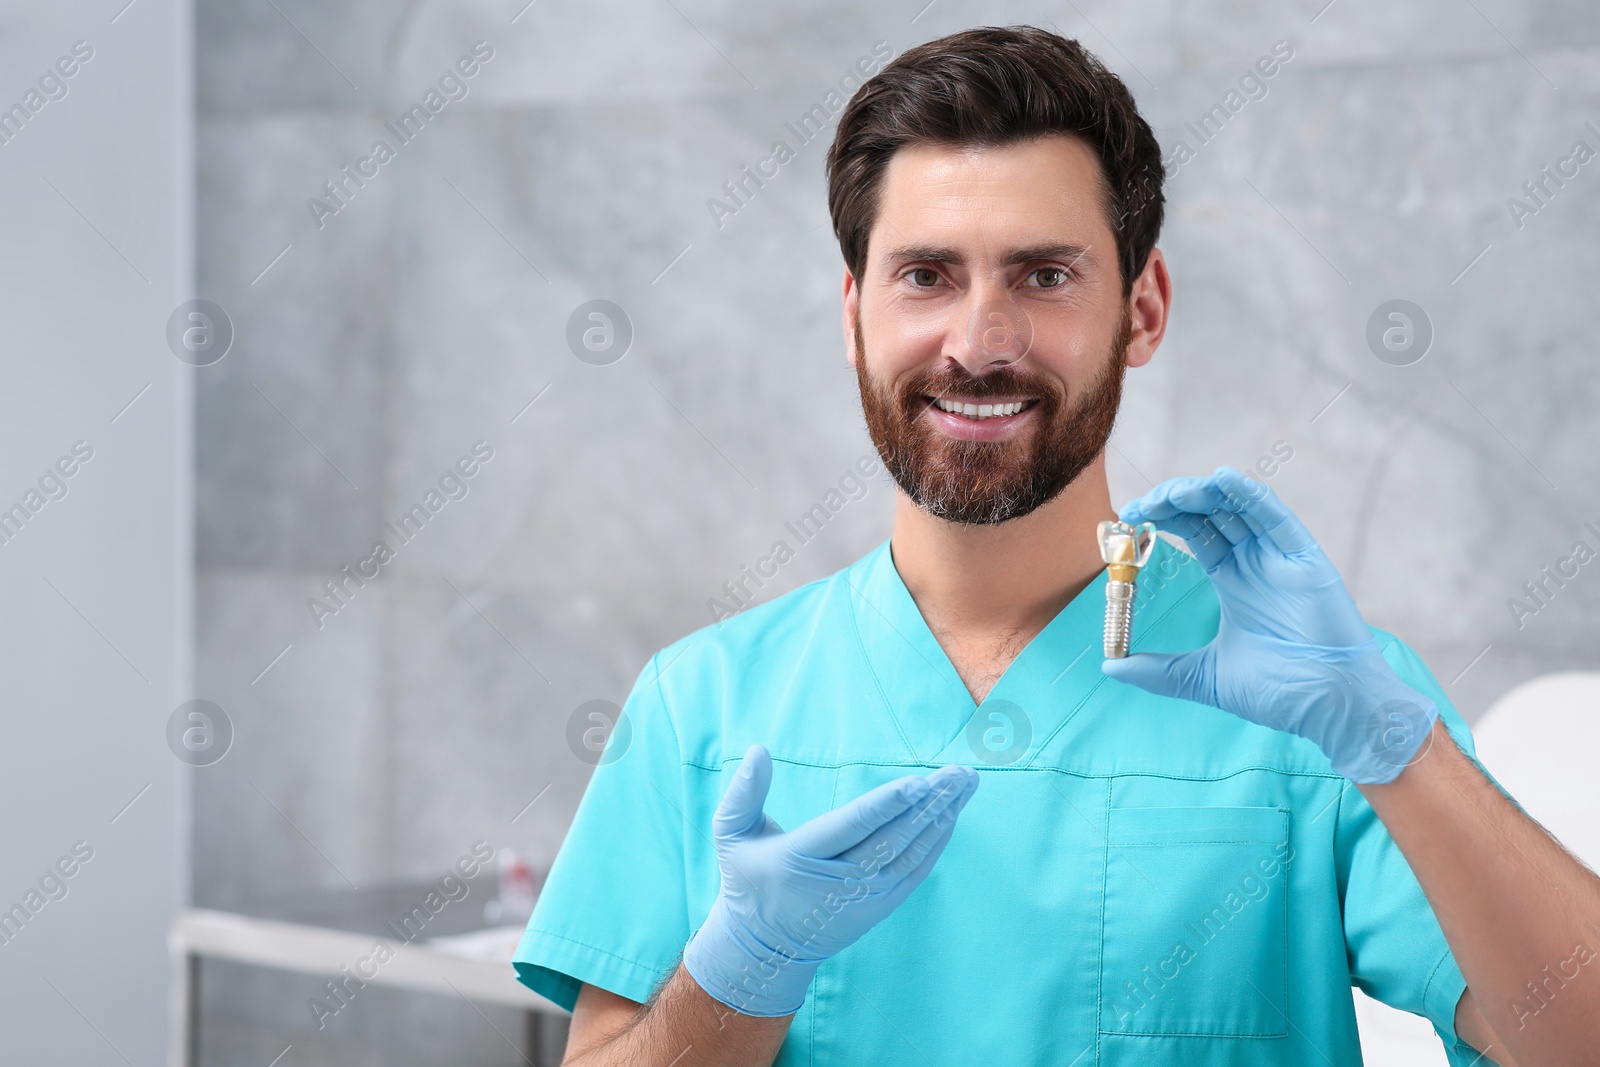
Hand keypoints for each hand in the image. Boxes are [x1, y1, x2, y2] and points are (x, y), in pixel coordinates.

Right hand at [682, 744, 978, 1016]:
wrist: (765, 947)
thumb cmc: (749, 878)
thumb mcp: (731, 834)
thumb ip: (743, 792)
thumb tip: (759, 749)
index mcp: (801, 859)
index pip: (853, 827)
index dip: (888, 805)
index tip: (919, 782)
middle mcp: (838, 883)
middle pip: (893, 839)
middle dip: (929, 805)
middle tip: (958, 774)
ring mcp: (864, 898)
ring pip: (911, 854)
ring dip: (942, 818)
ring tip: (965, 784)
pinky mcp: (880, 906)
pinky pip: (915, 870)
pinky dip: (937, 842)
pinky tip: (952, 814)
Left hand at [1099, 466, 1437, 784]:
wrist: (1330, 709)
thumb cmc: (1279, 693)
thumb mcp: (1205, 678)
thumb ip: (1159, 671)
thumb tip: (1110, 666)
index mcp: (1233, 579)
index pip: (1194, 531)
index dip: (1162, 518)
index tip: (1126, 518)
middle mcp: (1255, 561)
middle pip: (1210, 512)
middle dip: (1174, 500)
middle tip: (1140, 505)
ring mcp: (1281, 557)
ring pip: (1239, 507)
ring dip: (1204, 492)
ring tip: (1172, 492)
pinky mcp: (1306, 560)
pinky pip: (1277, 518)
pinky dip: (1251, 496)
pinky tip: (1224, 480)